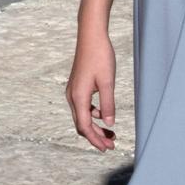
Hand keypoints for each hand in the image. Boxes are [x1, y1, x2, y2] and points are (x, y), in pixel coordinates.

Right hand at [65, 29, 117, 150]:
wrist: (91, 36)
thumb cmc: (100, 56)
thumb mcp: (107, 81)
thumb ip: (108, 104)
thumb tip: (109, 123)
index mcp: (79, 97)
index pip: (85, 127)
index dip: (96, 140)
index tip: (107, 148)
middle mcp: (72, 96)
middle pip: (82, 124)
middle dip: (96, 136)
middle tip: (111, 144)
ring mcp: (73, 91)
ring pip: (82, 116)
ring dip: (95, 126)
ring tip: (110, 132)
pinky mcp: (77, 86)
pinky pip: (83, 106)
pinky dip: (93, 115)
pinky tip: (103, 114)